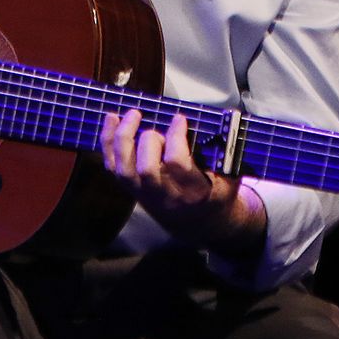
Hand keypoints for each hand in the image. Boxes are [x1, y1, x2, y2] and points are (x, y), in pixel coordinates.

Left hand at [100, 109, 264, 253]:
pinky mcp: (131, 189)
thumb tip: (228, 120)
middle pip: (146, 170)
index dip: (175, 137)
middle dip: (148, 142)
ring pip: (124, 170)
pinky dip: (108, 141)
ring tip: (132, 114)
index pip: (177, 164)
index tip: (179, 118)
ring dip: (123, 138)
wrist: (199, 224)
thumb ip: (227, 153)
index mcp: (193, 191)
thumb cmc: (216, 192)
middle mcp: (165, 195)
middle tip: (157, 129)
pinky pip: (112, 166)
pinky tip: (112, 118)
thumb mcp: (230, 177)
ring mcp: (144, 194)